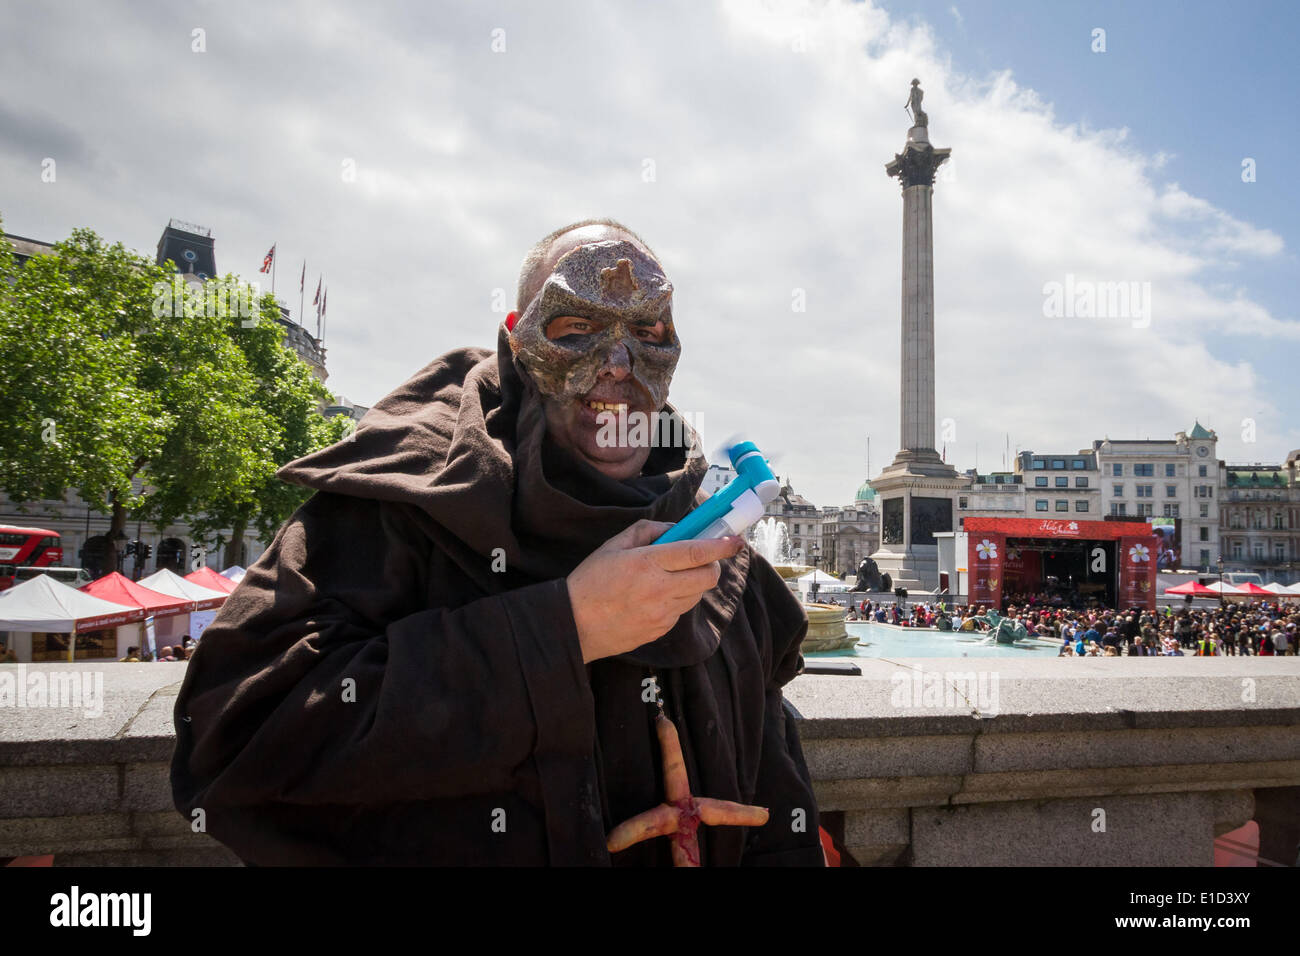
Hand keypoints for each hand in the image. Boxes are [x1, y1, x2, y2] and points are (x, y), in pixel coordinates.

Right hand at [567, 519, 743, 663]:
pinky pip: (681, 612)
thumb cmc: (590, 581)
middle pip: (707, 578)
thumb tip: (675, 529)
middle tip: (700, 559)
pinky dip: (677, 600)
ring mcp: (662, 613)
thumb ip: (647, 530)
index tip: (735, 541)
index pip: (696, 553)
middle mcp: (659, 589)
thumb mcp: (613, 545)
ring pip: (696, 595)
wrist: (574, 625)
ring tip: (669, 578)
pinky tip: (654, 597)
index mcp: (647, 563)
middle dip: (711, 566)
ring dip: (693, 584)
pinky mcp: (660, 630)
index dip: (721, 546)